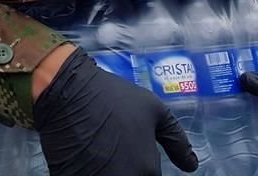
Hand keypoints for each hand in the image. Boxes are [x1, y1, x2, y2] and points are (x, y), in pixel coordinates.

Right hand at [33, 48, 197, 175]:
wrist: (66, 90)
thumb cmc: (112, 97)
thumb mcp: (154, 110)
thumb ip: (176, 141)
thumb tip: (191, 165)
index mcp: (147, 170)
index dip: (144, 169)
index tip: (135, 158)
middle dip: (127, 170)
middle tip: (117, 153)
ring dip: (107, 170)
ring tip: (100, 153)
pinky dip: (87, 170)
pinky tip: (85, 156)